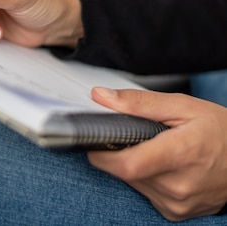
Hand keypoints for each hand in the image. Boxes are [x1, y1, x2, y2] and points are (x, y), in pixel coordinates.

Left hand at [89, 87, 226, 220]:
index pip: (127, 164)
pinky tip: (162, 167)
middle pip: (124, 172)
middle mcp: (178, 185)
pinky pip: (145, 193)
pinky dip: (145, 179)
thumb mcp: (182, 106)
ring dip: (132, 166)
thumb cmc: (220, 131)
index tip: (95, 140)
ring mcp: (178, 202)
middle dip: (118, 153)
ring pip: (132, 183)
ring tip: (153, 150)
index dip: (102, 154)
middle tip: (132, 137)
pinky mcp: (175, 212)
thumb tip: (102, 97)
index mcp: (180, 154)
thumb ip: (138, 102)